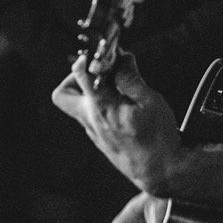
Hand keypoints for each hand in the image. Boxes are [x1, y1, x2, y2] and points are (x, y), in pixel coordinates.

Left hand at [51, 52, 182, 194]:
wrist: (160, 172)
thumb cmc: (158, 139)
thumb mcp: (150, 101)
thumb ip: (131, 78)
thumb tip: (122, 59)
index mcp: (102, 108)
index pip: (81, 73)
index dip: (91, 56)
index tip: (104, 51)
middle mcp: (91, 120)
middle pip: (62, 94)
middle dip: (75, 77)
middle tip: (98, 71)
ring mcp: (93, 132)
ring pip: (76, 106)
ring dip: (88, 91)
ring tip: (113, 86)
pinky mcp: (100, 139)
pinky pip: (90, 117)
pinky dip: (99, 105)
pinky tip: (120, 103)